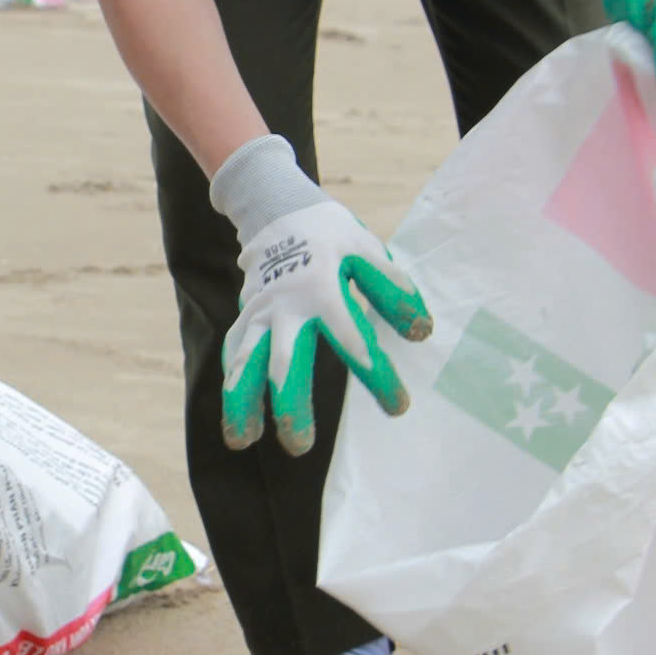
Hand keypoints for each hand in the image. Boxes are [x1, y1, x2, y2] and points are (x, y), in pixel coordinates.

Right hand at [209, 136, 429, 455]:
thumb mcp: (368, 250)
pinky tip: (238, 421)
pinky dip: (234, 384)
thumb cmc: (331, 235)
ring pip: (246, 362)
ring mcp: (259, 312)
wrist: (277, 208)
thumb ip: (393, 290)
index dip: (377, 376)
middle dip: (289, 405)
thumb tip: (421, 332)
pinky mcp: (245, 316)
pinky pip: (235, 352)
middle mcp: (286, 306)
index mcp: (323, 290)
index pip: (354, 340)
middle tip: (300, 446)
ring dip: (242, 402)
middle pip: (284, 362)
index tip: (397, 408)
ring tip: (242, 442)